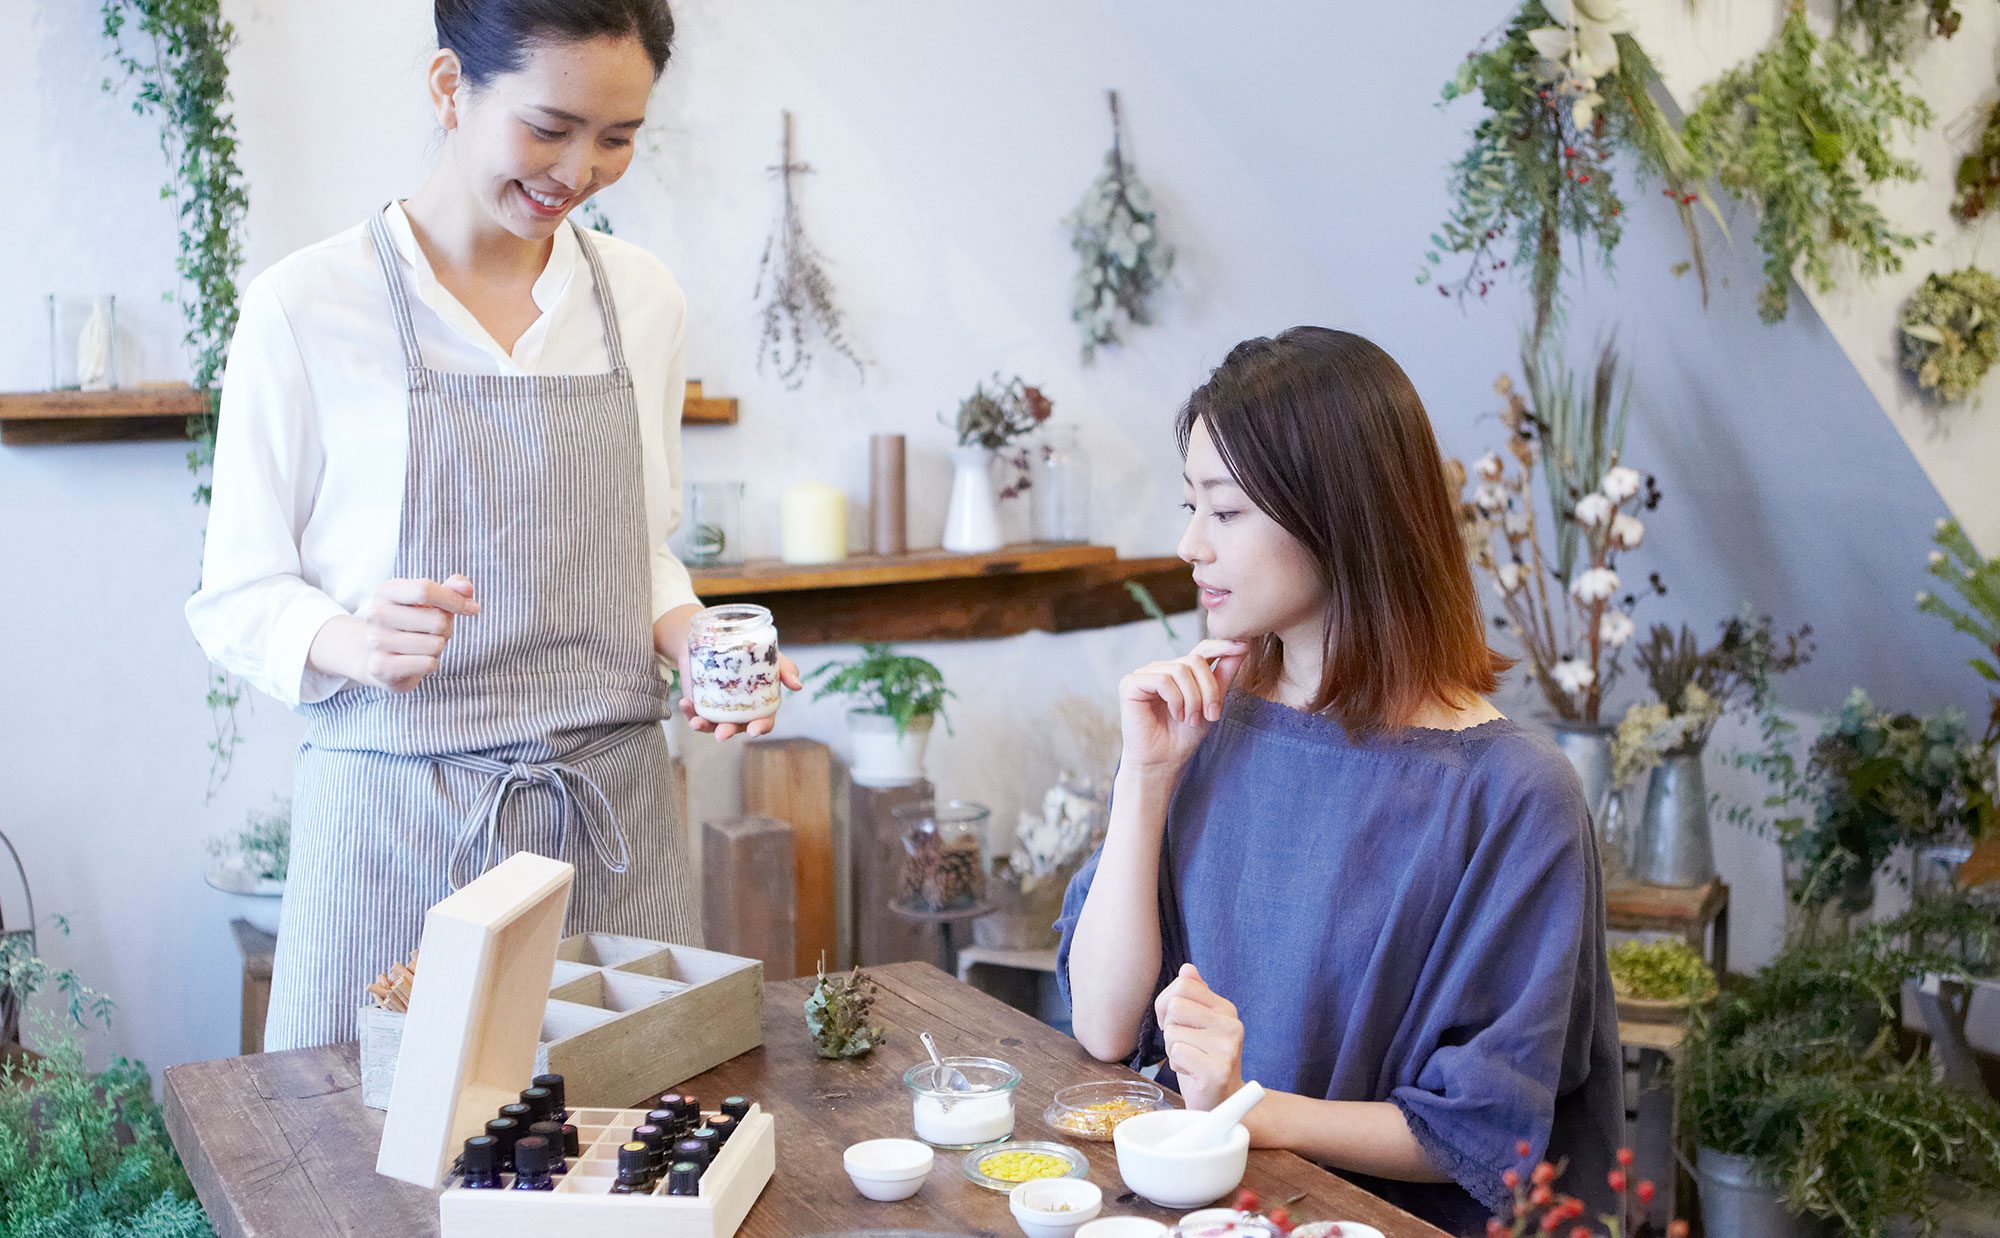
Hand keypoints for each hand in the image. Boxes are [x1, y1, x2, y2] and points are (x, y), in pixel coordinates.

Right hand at [353, 575, 477, 691]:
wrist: (376, 657)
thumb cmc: (411, 623)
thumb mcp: (429, 602)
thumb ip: (450, 589)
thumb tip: (467, 588)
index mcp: (386, 592)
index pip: (425, 589)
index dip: (455, 600)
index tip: (472, 609)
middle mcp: (376, 614)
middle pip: (437, 620)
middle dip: (446, 628)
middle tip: (433, 632)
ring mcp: (376, 641)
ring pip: (436, 644)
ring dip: (438, 647)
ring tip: (422, 646)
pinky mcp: (381, 667)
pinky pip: (428, 664)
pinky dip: (431, 664)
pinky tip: (416, 661)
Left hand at [677, 651, 804, 740]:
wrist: (715, 635)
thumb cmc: (747, 649)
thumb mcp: (769, 655)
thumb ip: (785, 669)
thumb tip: (797, 686)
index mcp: (760, 703)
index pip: (763, 721)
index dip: (761, 728)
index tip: (754, 730)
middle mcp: (739, 710)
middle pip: (736, 727)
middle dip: (728, 732)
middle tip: (721, 734)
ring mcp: (718, 708)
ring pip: (712, 725)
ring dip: (704, 727)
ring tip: (696, 722)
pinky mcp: (700, 702)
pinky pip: (694, 712)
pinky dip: (688, 711)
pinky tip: (684, 702)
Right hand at [1119, 639, 1249, 775]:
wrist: (1163, 762)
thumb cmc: (1185, 736)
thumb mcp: (1212, 702)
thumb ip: (1224, 673)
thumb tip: (1243, 644)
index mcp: (1180, 671)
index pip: (1202, 648)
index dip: (1221, 645)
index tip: (1243, 647)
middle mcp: (1162, 668)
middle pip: (1194, 661)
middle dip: (1209, 690)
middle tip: (1211, 716)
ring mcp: (1145, 674)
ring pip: (1180, 670)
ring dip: (1193, 699)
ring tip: (1191, 720)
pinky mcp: (1130, 683)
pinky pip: (1162, 679)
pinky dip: (1175, 700)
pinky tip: (1176, 715)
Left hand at [1156, 962, 1244, 1112]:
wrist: (1221, 1102)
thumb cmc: (1203, 1061)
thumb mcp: (1197, 1025)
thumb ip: (1194, 996)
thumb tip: (1187, 968)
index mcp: (1226, 1009)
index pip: (1182, 984)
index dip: (1166, 1004)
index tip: (1174, 1023)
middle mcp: (1231, 1024)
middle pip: (1174, 1006)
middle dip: (1169, 1028)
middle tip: (1185, 1046)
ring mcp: (1227, 1048)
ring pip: (1172, 1031)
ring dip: (1173, 1049)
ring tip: (1191, 1061)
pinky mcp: (1217, 1070)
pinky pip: (1177, 1053)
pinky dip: (1177, 1065)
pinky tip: (1193, 1073)